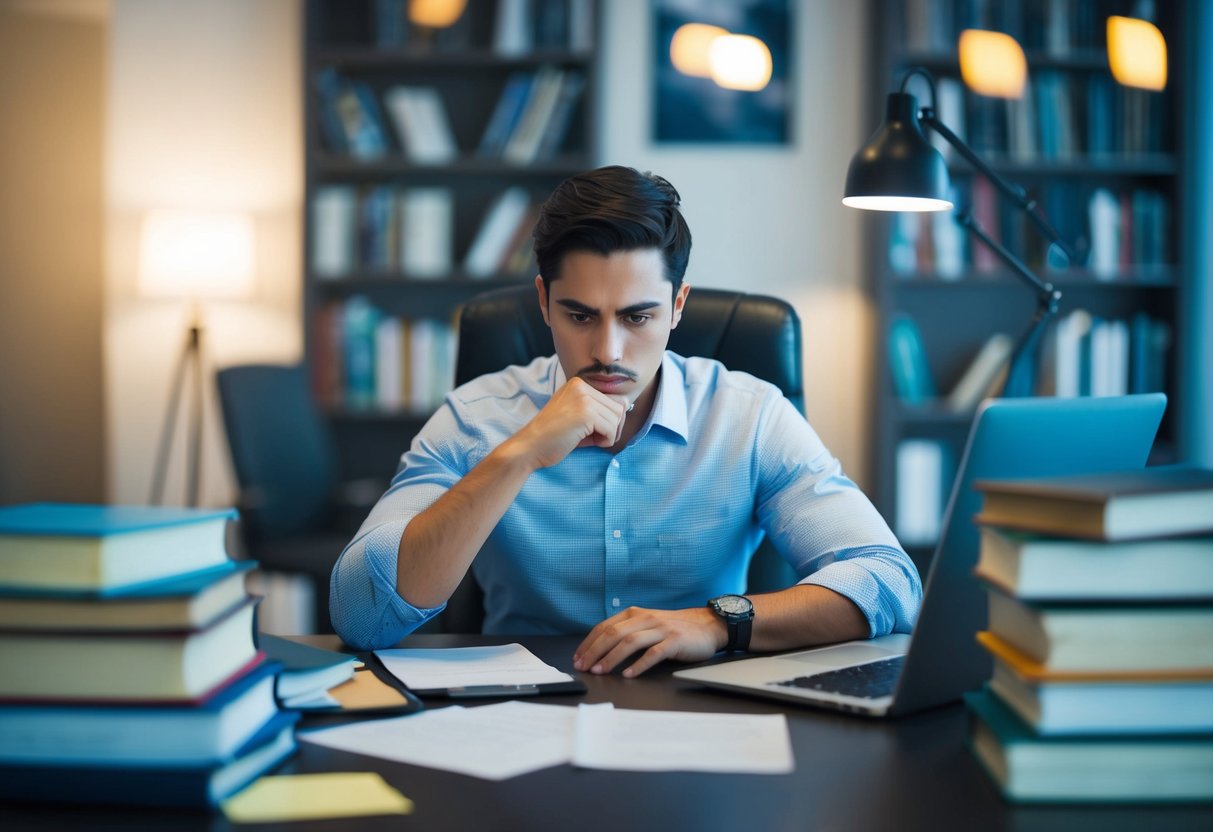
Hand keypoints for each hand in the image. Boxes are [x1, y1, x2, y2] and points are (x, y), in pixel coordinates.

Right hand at [510, 377, 628, 468]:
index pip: (614, 399)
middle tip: (593, 437)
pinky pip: (612, 429)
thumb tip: (626, 406)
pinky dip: (605, 441)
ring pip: (618, 418)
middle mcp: (581, 385)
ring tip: (589, 439)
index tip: (592, 430)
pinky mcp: (586, 413)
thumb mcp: (578, 414)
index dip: (608, 420)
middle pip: (619, 407)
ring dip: (608, 435)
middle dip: (612, 427)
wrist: (530, 447)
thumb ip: (598, 408)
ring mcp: (583, 398)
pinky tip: (588, 442)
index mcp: (578, 383)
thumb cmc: (554, 436)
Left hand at [573, 606, 726, 677]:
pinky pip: (653, 653)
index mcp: (634, 614)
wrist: (707, 625)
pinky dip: (638, 665)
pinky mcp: (674, 641)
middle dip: (594, 651)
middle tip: (583, 667)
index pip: (604, 627)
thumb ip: (627, 632)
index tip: (577, 657)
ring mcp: (660, 629)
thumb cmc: (673, 629)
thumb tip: (599, 651)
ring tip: (600, 671)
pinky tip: (628, 675)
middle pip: (613, 634)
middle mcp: (645, 618)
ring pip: (630, 642)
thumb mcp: (647, 625)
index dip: (588, 643)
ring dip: (612, 657)